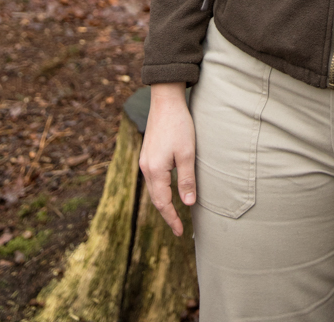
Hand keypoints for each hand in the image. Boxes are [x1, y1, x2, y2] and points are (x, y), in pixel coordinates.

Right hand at [139, 82, 195, 236]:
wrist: (165, 100)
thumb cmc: (179, 125)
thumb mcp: (187, 153)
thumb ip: (186, 180)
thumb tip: (188, 204)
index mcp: (155, 170)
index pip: (163, 203)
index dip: (172, 219)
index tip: (180, 233)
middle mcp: (146, 167)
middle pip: (155, 198)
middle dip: (167, 214)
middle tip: (178, 228)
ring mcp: (145, 160)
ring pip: (153, 189)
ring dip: (163, 202)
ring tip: (174, 213)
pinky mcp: (147, 153)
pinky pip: (153, 178)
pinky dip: (160, 190)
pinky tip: (168, 190)